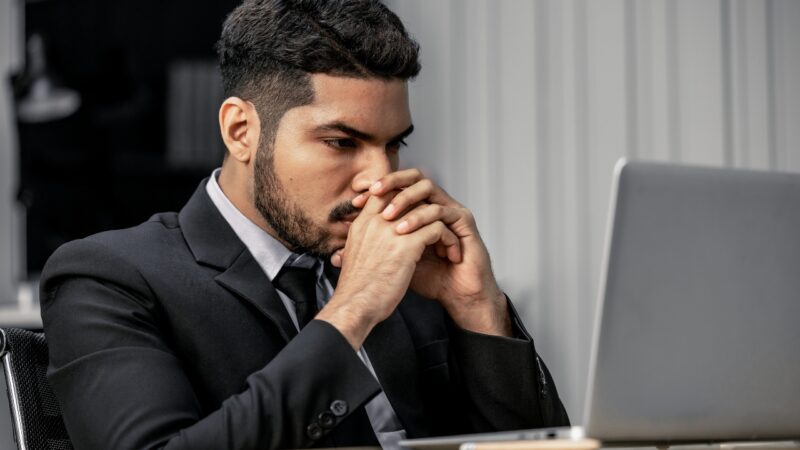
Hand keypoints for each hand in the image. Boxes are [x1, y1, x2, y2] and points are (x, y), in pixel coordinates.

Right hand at [315, 189, 461, 349]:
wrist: (355, 307)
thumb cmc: (357, 289)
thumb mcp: (353, 256)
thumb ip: (364, 241)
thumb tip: (372, 239)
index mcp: (363, 223)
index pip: (385, 193)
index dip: (405, 199)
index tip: (418, 217)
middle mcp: (376, 221)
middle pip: (409, 196)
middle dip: (428, 210)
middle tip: (437, 226)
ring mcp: (392, 231)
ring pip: (428, 211)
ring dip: (442, 225)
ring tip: (447, 243)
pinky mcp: (407, 245)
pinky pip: (437, 229)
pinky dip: (448, 239)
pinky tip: (450, 254)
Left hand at [335, 169, 511, 336]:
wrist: (455, 294)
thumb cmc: (428, 278)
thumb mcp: (392, 260)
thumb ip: (373, 246)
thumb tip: (340, 247)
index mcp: (419, 209)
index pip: (397, 187)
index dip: (376, 189)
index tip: (355, 201)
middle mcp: (435, 204)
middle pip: (414, 177)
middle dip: (392, 181)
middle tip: (373, 191)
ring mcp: (451, 211)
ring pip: (428, 188)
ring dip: (405, 199)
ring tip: (388, 217)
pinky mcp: (464, 221)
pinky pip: (442, 211)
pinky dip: (422, 219)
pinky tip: (405, 232)